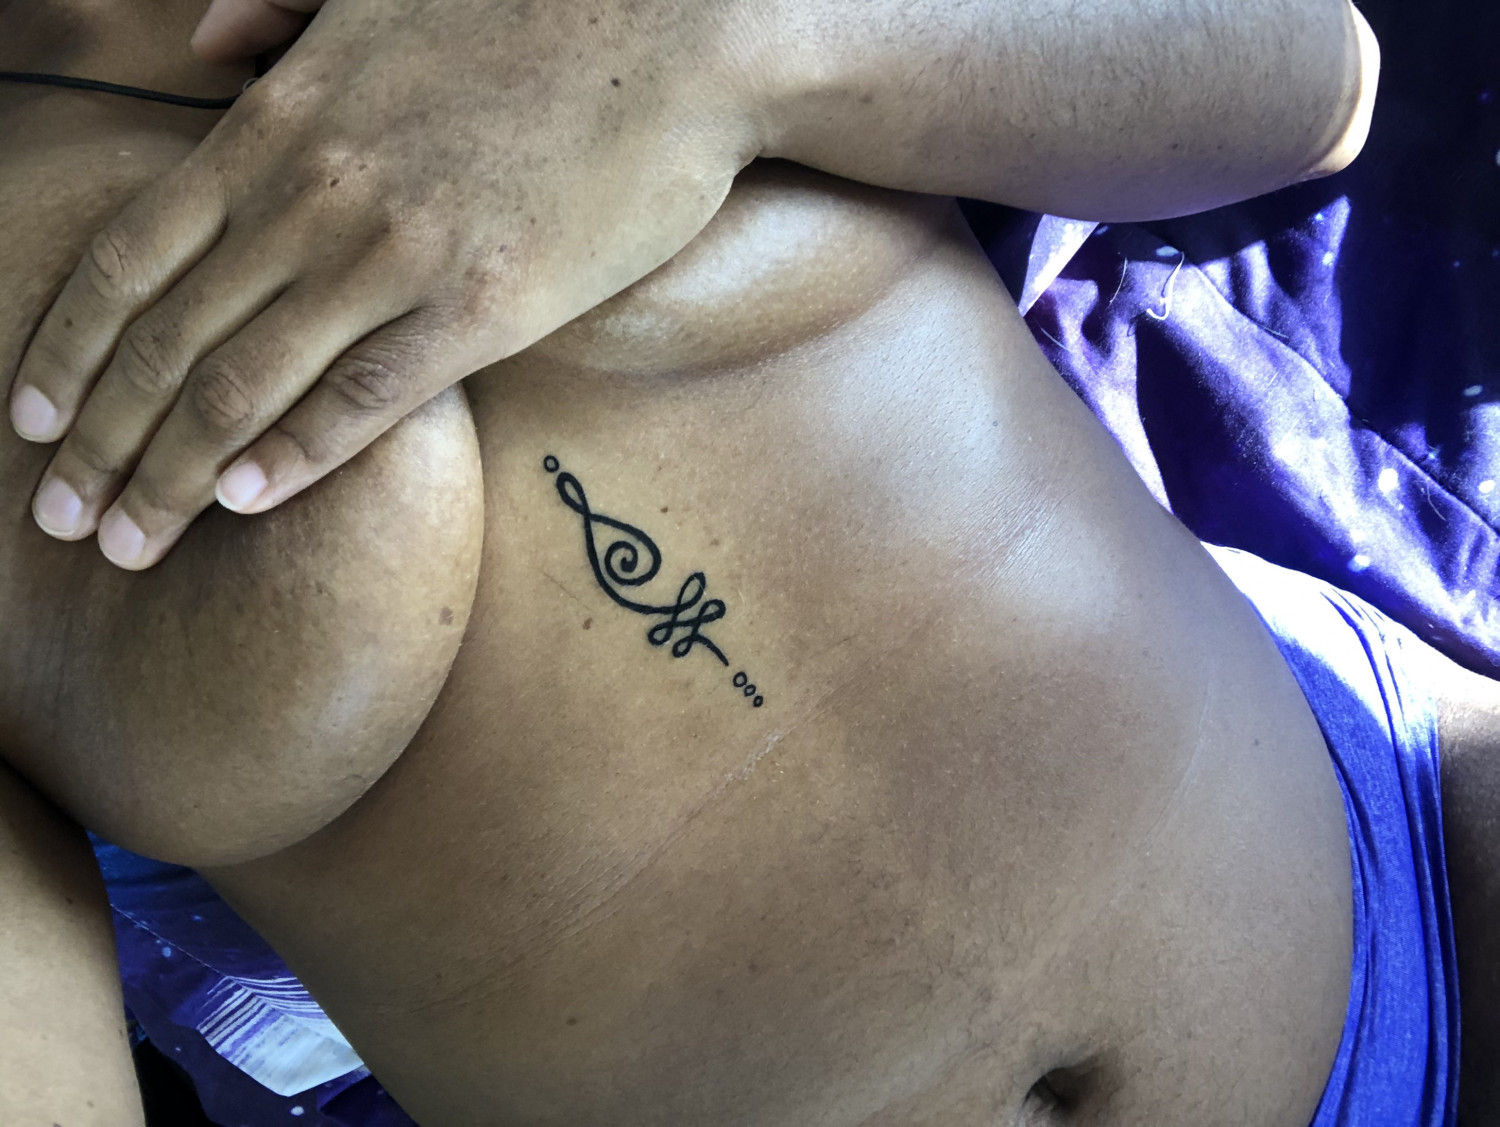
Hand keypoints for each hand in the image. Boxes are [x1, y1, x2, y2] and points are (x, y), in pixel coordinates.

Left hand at [11, 0, 760, 567]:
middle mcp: (313, 194)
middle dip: (99, 445)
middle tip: (62, 515)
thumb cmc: (533, 5)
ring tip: (130, 542)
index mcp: (277, 121)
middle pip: (166, 343)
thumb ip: (270, 14)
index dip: (68, 350)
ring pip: (245, 388)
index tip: (33, 418)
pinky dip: (294, 460)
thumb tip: (200, 43)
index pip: (127, 257)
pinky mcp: (485, 306)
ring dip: (172, 479)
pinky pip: (364, 400)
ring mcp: (395, 253)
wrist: (680, 31)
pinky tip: (245, 506)